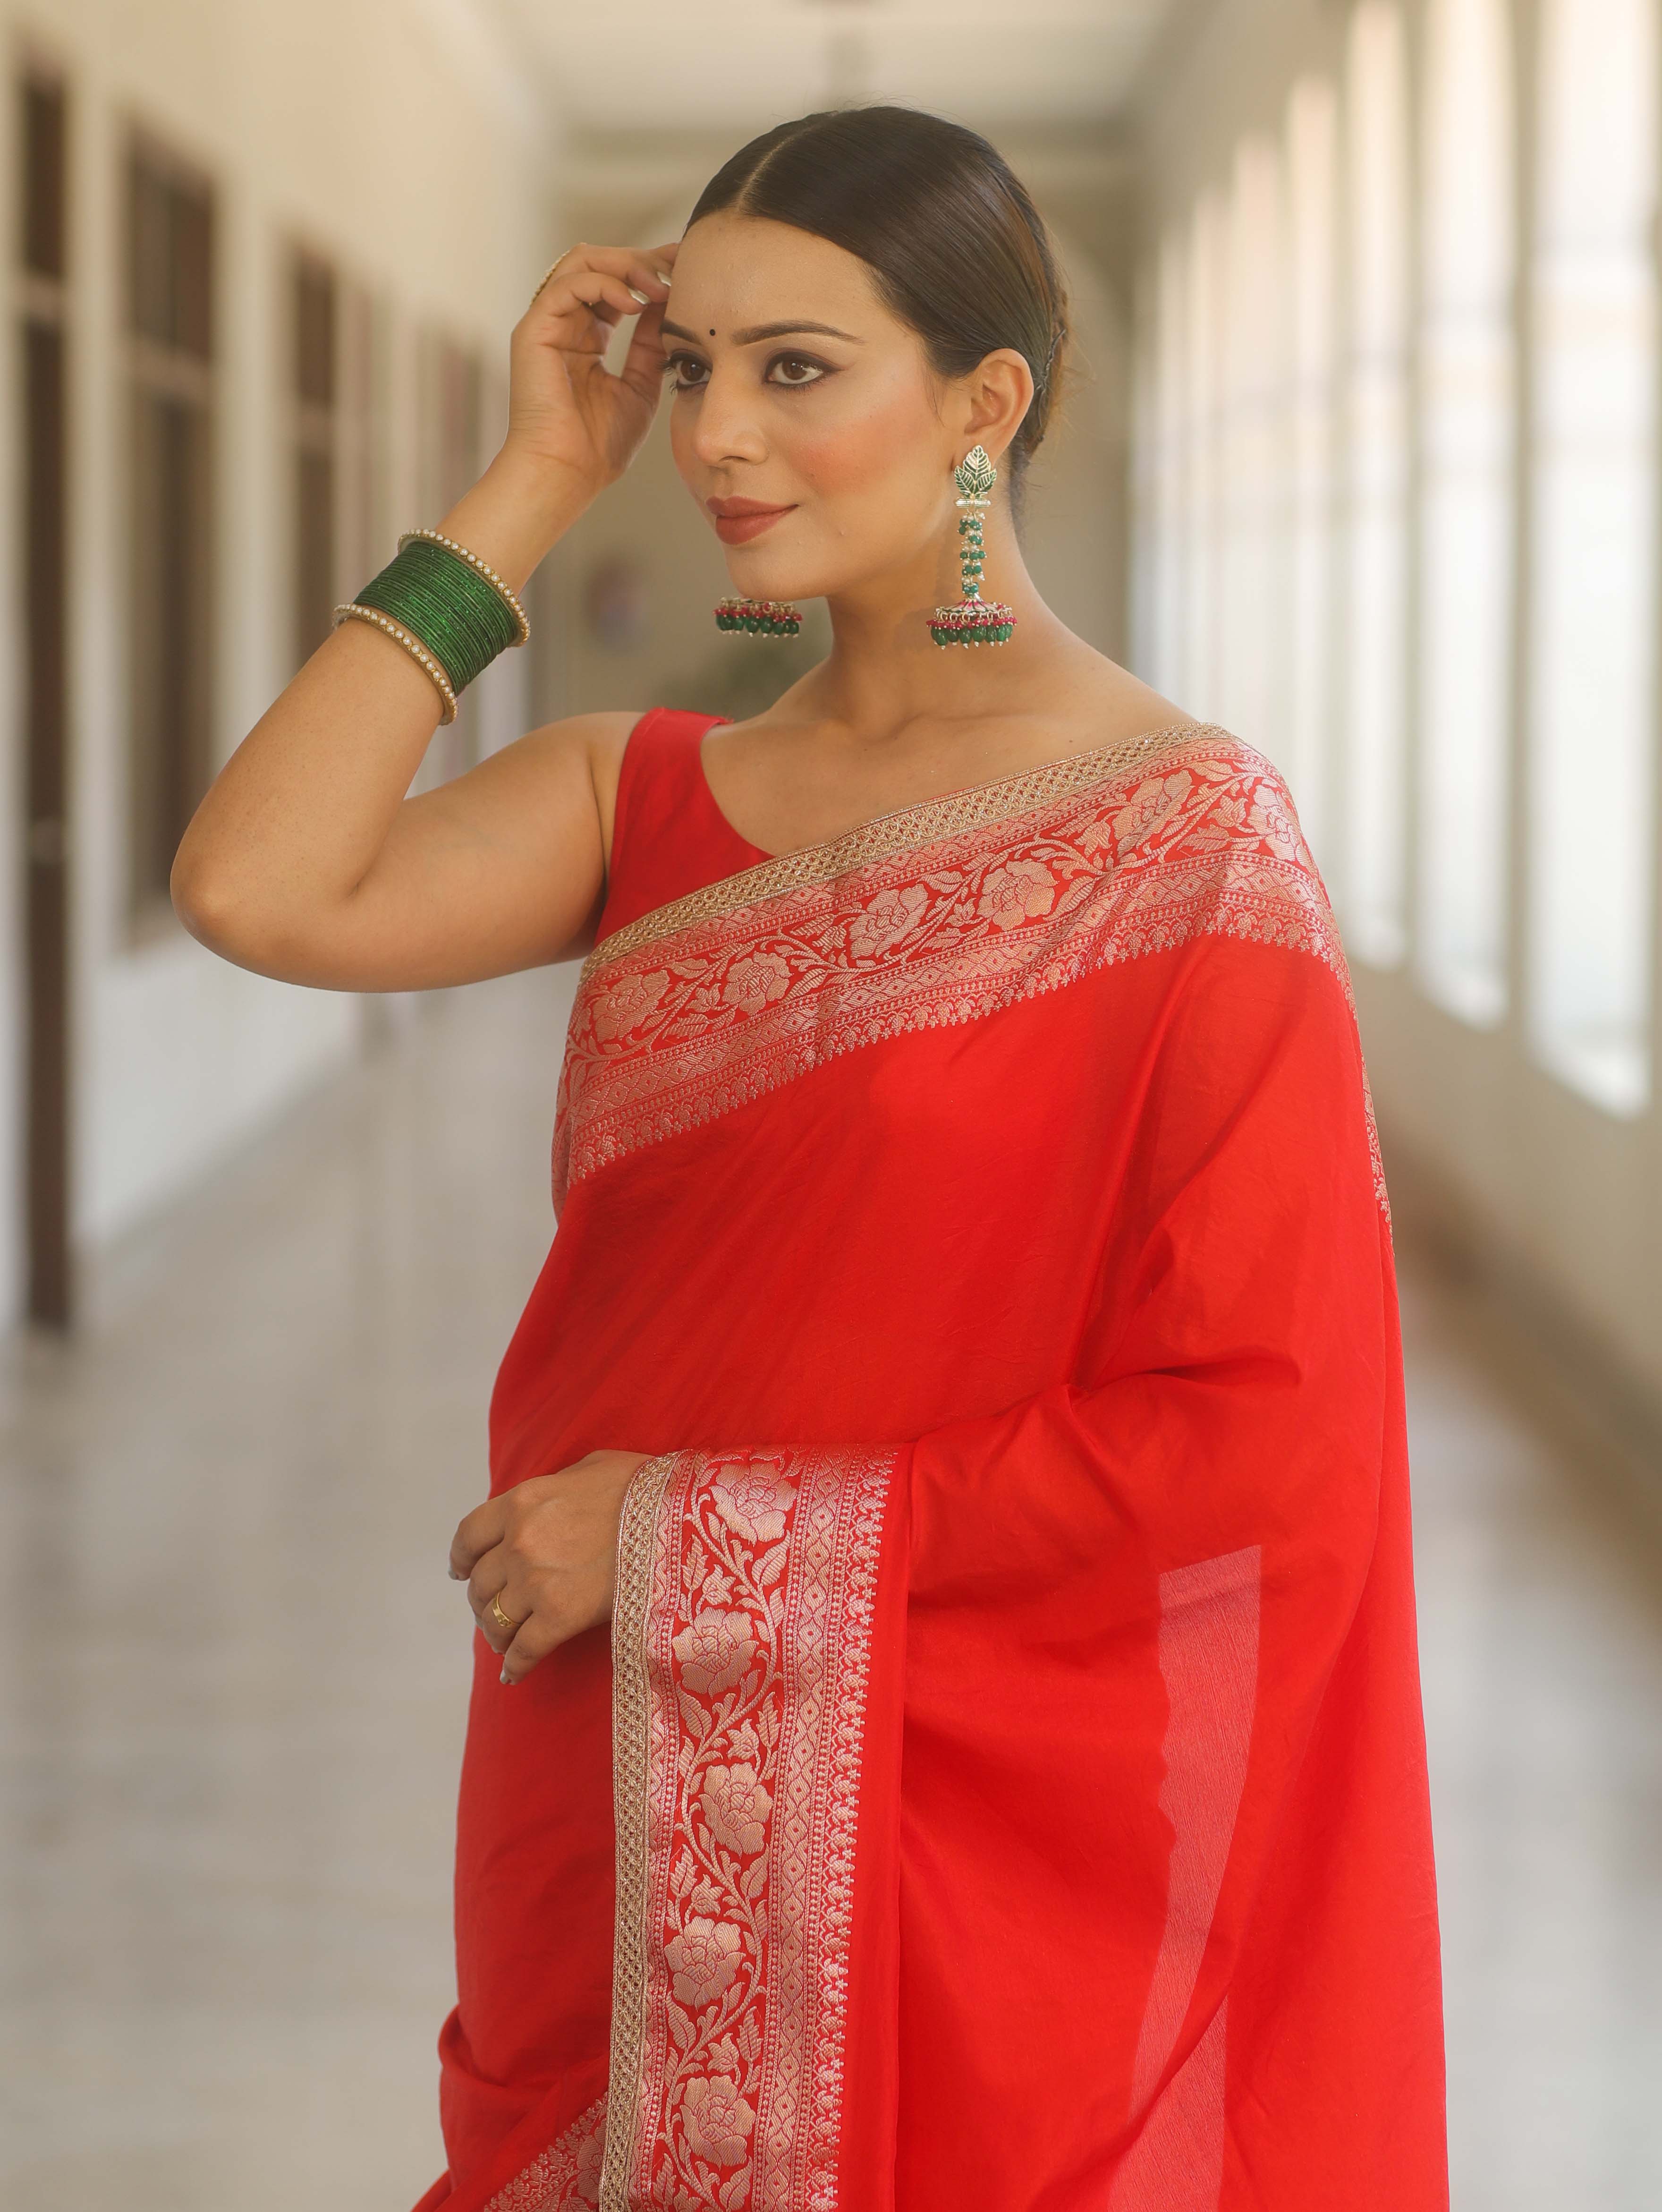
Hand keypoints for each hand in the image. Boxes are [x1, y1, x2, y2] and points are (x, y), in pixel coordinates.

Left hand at [450, 1449, 652, 1684]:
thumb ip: (557, 1485)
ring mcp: (536, 1581)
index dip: (461, 1558)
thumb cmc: (643, 1488)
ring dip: (495, 1634)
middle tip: (492, 1611)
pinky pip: (524, 1650)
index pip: (469, 1535)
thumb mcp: (591, 1468)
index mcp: (522, 1502)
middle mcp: (519, 1542)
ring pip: (495, 1619)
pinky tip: (512, 1675)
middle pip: (480, 1583)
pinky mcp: (560, 1617)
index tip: (460, 1571)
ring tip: (503, 1642)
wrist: (677, 1520)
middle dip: (482, 1601)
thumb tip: (552, 1498)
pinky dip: (514, 1666)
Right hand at [504, 241, 678, 501]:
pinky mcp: (534, 331)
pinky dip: (604, 284)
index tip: (685, 267)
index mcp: (586, 338)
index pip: (617, 285)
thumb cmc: (599, 446)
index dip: (650, 270)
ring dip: (625, 266)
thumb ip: (650, 345)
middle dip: (642, 261)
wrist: (567, 474)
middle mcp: (564, 324)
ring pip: (582, 263)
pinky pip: (568, 285)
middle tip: (676, 269)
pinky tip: (635, 303)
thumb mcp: (640, 386)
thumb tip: (669, 306)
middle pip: (600, 263)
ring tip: (658, 287)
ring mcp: (547, 324)